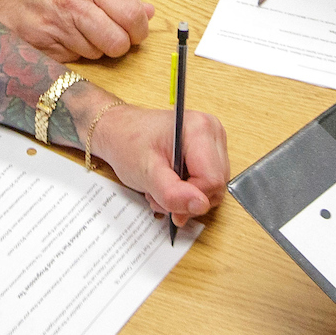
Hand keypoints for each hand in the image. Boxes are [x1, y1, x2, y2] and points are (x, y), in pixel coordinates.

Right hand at [0, 0, 152, 59]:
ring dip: (95, 47)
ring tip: (80, 29)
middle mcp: (71, 6)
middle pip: (116, 42)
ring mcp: (54, 29)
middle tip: (114, 35)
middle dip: (121, 43)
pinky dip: (73, 51)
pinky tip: (62, 35)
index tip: (137, 30)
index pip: (130, 14)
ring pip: (96, 54)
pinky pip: (72, 59)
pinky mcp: (40, 47)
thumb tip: (148, 13)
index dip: (140, 28)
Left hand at [83, 95, 227, 226]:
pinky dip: (189, 190)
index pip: (212, 180)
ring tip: (161, 187)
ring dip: (187, 197)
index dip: (190, 198)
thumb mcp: (146, 172)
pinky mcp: (209, 151)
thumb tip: (200, 205)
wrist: (119, 131)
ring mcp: (213, 141)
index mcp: (200, 129)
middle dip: (187, 199)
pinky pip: (208, 182)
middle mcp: (212, 131)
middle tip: (159, 194)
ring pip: (214, 187)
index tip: (166, 200)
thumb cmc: (128, 143)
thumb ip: (172, 192)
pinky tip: (170, 182)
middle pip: (216, 185)